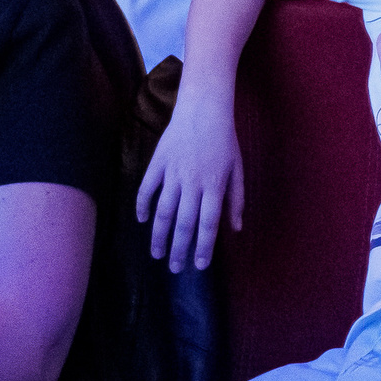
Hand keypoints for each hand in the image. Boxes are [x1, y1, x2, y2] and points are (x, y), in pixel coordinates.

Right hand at [138, 91, 243, 272]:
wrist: (203, 111)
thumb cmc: (225, 142)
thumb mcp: (238, 169)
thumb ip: (236, 200)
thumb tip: (236, 228)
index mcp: (215, 186)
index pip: (208, 224)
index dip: (203, 247)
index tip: (199, 266)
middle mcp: (192, 183)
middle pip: (184, 223)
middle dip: (179, 249)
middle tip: (175, 269)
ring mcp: (172, 174)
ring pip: (163, 212)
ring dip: (159, 236)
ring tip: (157, 254)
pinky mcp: (157, 164)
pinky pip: (146, 189)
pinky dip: (142, 206)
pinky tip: (143, 221)